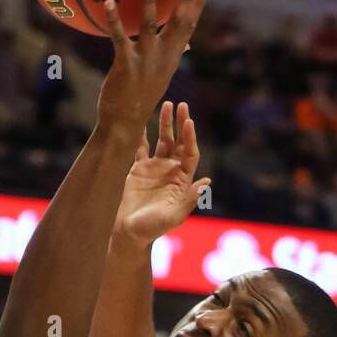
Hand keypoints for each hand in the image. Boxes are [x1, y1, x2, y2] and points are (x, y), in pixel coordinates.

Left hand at [97, 0, 209, 137]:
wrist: (125, 123)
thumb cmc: (140, 97)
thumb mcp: (161, 75)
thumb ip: (173, 55)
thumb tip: (188, 43)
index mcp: (171, 58)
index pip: (189, 27)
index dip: (198, 5)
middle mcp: (162, 58)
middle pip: (178, 23)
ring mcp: (145, 61)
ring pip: (150, 26)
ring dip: (150, 1)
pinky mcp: (126, 65)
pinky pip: (120, 38)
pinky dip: (114, 20)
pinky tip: (109, 2)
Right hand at [114, 101, 210, 246]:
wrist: (129, 233)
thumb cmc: (153, 228)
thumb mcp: (174, 216)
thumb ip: (189, 199)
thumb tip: (207, 181)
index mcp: (182, 180)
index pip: (189, 153)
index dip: (190, 138)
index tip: (189, 122)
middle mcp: (170, 171)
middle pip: (178, 142)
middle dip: (180, 124)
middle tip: (181, 105)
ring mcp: (154, 168)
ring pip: (162, 141)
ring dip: (164, 124)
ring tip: (166, 104)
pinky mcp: (138, 169)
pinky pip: (141, 147)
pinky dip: (141, 134)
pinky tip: (141, 119)